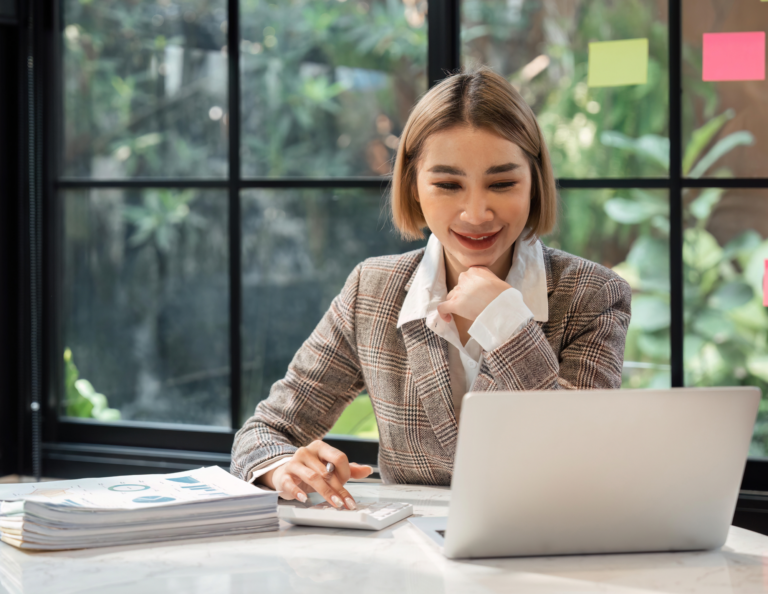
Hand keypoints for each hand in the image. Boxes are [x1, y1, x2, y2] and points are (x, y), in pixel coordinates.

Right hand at [257, 440, 372, 509]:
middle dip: (339, 488)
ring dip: (326, 492)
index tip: (347, 486)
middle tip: (346, 503)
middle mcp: (306, 452)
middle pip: (327, 470)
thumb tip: (368, 470)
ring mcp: (294, 463)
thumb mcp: (328, 468)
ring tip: (336, 503)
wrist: (284, 474)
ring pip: (313, 477)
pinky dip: (298, 492)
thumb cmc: (310, 470)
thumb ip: (348, 469)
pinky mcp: (283, 476)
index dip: (345, 473)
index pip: (338, 457)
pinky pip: (291, 483)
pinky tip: (304, 499)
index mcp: (320, 447)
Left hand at [437, 266, 510, 323]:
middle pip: (459, 286)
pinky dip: (443, 313)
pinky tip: (448, 319)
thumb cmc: (505, 296)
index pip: (468, 277)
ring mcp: (458, 290)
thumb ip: (489, 282)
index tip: (477, 295)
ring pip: (451, 296)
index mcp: (476, 270)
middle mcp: (465, 277)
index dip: (471, 287)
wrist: (502, 306)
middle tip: (475, 305)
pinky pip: (442, 308)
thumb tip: (489, 290)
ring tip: (466, 312)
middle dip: (464, 295)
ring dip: (456, 303)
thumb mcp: (498, 281)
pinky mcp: (454, 304)